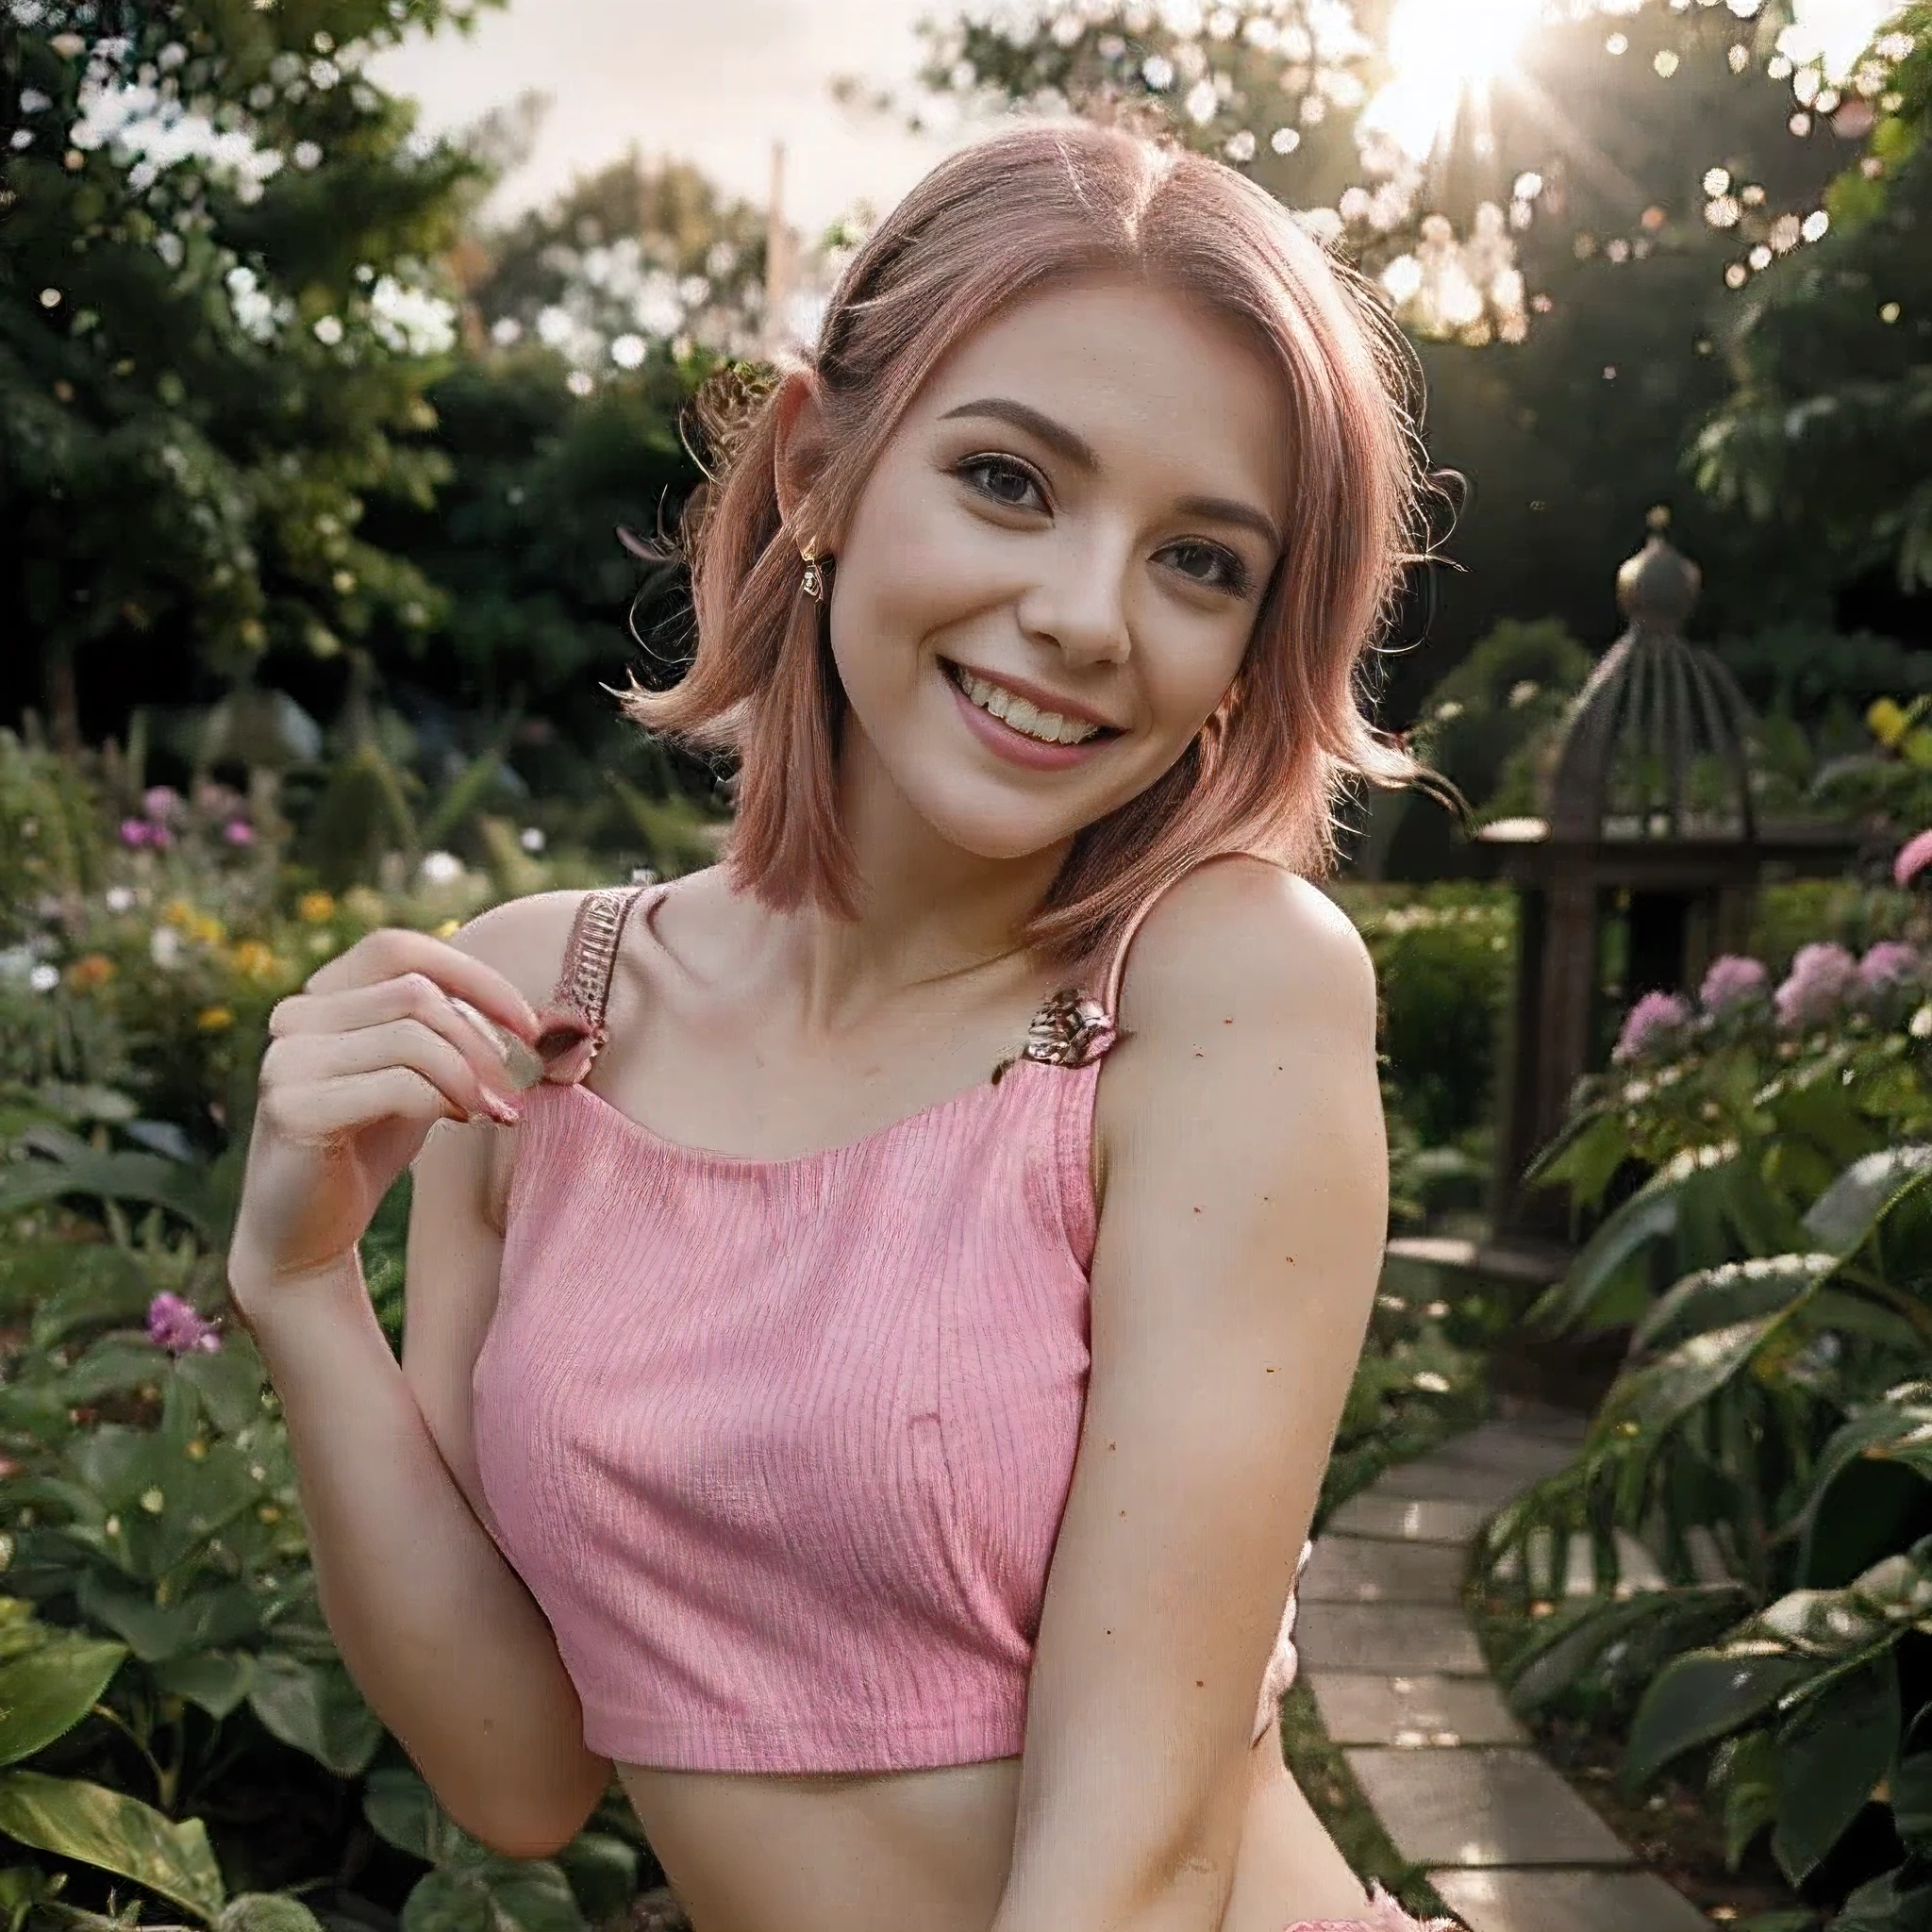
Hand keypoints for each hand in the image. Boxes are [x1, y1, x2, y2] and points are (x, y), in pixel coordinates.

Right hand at [228, 928, 541, 1304]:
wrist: (305, 1234)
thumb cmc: (369, 1147)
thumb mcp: (421, 1076)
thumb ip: (455, 1034)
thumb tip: (552, 1018)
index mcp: (320, 997)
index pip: (396, 948)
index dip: (470, 976)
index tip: (527, 1025)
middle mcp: (293, 1018)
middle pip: (414, 992)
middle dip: (482, 1036)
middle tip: (519, 1082)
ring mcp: (286, 1061)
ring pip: (411, 1035)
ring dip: (471, 1072)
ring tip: (495, 1109)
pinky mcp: (293, 1109)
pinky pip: (397, 1084)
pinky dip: (446, 1100)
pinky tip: (461, 1122)